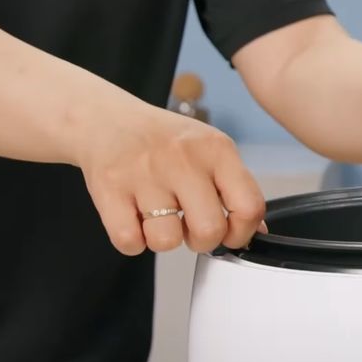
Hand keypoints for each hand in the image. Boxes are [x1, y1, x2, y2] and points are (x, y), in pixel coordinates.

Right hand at [75, 100, 265, 254]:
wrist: (106, 120)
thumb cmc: (164, 142)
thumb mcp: (208, 152)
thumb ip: (235, 189)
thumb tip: (255, 232)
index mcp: (216, 149)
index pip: (249, 205)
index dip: (241, 232)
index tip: (229, 233)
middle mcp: (182, 158)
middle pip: (209, 230)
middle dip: (201, 241)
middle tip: (188, 226)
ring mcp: (143, 172)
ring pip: (166, 241)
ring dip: (163, 239)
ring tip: (158, 217)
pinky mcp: (109, 188)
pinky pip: (129, 242)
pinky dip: (132, 240)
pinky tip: (134, 218)